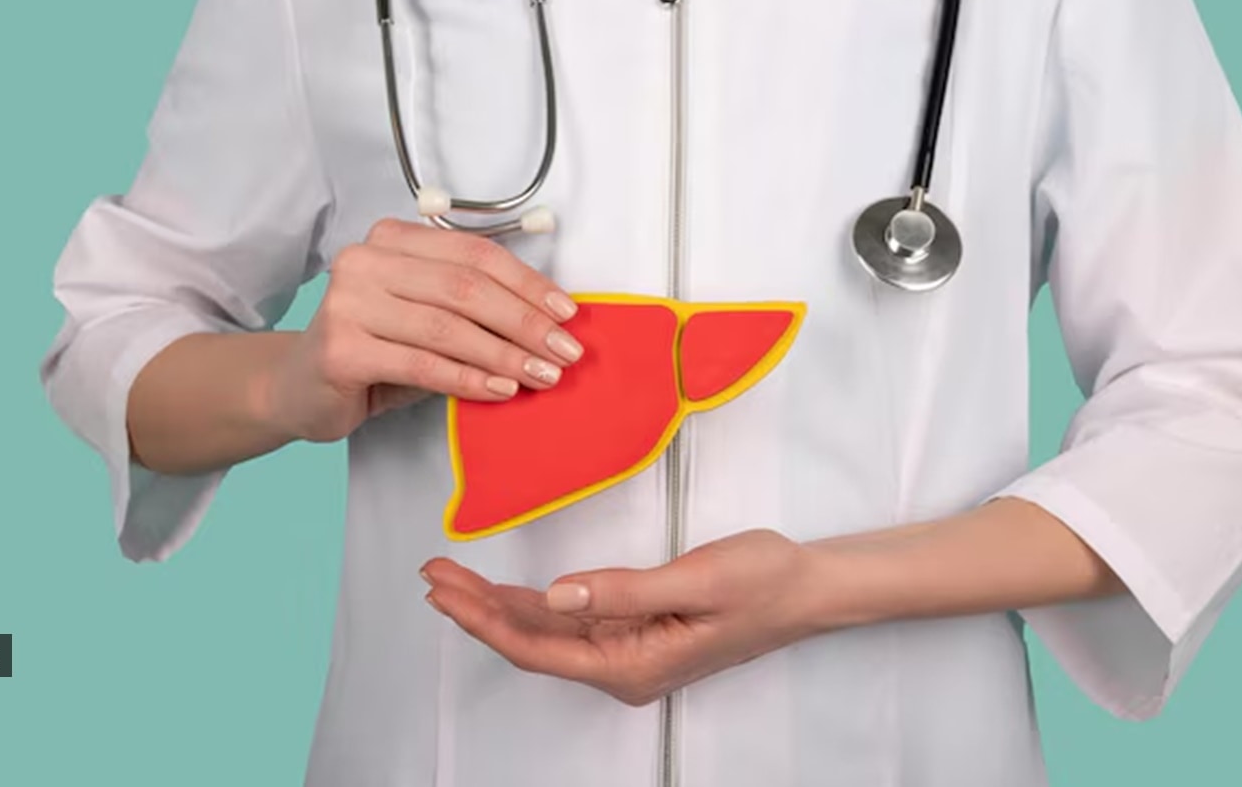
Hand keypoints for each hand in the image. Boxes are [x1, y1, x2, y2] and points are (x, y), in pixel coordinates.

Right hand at [265, 218, 584, 442]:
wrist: (298, 386)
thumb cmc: (372, 348)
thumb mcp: (425, 315)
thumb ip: (472, 309)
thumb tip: (548, 322)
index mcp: (392, 240)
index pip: (474, 254)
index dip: (527, 283)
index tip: (566, 313)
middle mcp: (365, 261)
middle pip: (465, 288)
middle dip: (524, 322)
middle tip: (564, 351)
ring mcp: (348, 303)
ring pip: (447, 327)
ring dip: (504, 355)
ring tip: (542, 375)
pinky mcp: (340, 349)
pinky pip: (422, 364)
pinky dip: (469, 380)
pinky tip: (501, 390)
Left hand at [421, 530, 824, 705]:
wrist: (809, 587)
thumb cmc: (762, 582)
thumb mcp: (693, 580)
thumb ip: (620, 591)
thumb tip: (554, 595)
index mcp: (632, 666)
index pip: (538, 648)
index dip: (483, 620)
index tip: (445, 590)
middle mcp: (624, 668)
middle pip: (533, 643)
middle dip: (478, 610)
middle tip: (432, 574)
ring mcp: (630, 652)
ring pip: (548, 633)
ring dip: (500, 605)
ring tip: (453, 577)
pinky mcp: (638, 631)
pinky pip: (573, 622)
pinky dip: (534, 602)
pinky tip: (507, 589)